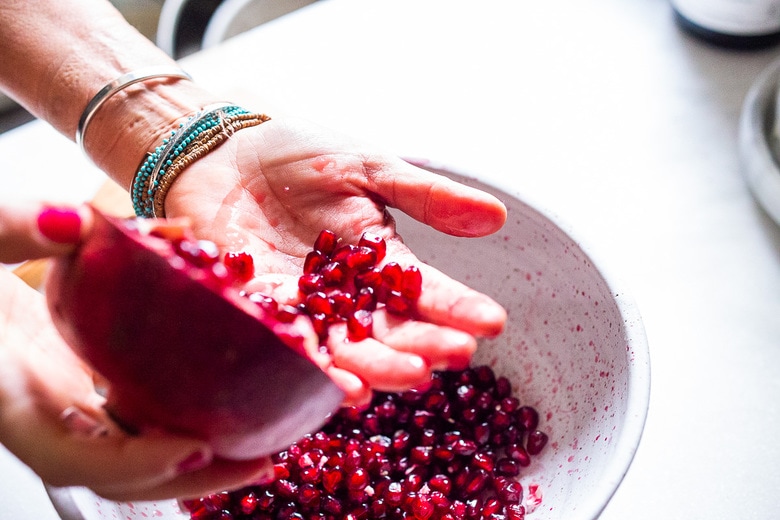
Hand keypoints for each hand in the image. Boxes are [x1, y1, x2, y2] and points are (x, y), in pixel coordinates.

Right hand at [0, 202, 271, 500]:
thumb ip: (12, 229)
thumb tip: (73, 222)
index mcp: (12, 399)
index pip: (70, 457)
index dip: (132, 464)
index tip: (195, 448)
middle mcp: (47, 414)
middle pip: (121, 473)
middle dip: (190, 478)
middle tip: (260, 461)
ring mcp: (73, 403)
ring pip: (140, 449)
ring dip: (203, 457)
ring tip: (266, 447)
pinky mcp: (94, 383)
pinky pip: (146, 412)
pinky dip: (189, 415)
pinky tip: (237, 402)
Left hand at [164, 117, 508, 404]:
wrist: (222, 155)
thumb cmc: (298, 155)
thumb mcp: (368, 166)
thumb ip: (425, 195)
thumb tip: (496, 215)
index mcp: (380, 259)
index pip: (426, 290)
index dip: (458, 307)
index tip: (492, 322)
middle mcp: (348, 294)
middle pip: (391, 329)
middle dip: (424, 344)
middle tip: (455, 356)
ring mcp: (306, 307)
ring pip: (348, 348)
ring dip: (380, 366)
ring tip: (410, 375)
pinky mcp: (261, 313)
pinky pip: (292, 346)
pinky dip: (317, 368)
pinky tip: (344, 388)